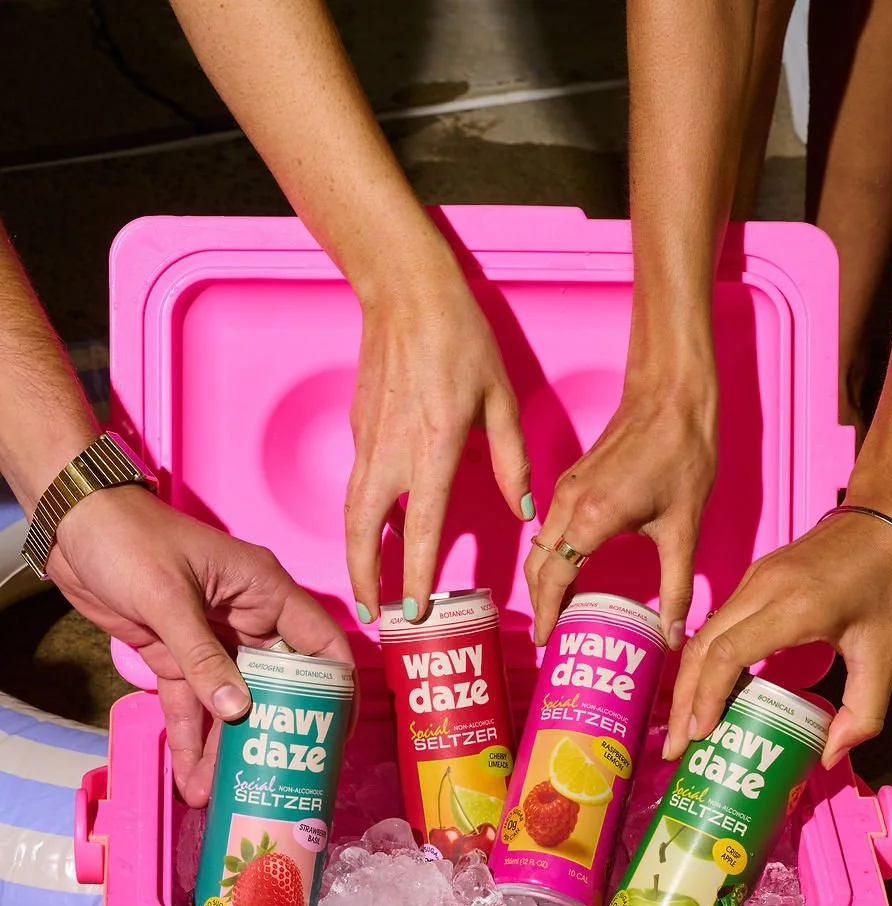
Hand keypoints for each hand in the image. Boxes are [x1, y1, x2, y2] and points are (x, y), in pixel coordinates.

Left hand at [48, 485, 353, 806]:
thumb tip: (236, 710)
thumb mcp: (168, 597)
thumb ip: (202, 656)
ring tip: (226, 793)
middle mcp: (248, 619)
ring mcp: (213, 641)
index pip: (319, 644)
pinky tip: (193, 777)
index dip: (335, 690)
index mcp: (264, 591)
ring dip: (227, 747)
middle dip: (276, 732)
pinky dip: (190, 739)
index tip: (334, 735)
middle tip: (280, 777)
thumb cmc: (129, 539)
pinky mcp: (178, 657)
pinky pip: (192, 704)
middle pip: (278, 684)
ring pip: (232, 703)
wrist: (72, 528)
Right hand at [345, 269, 530, 621]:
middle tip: (374, 614)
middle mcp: (391, 452)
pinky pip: (359, 481)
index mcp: (433, 450)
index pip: (419, 529)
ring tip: (371, 584)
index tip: (413, 609)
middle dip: (364, 577)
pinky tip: (384, 525)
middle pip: (362, 532)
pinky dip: (364, 514)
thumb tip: (525, 510)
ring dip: (358, 552)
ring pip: (353, 510)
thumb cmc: (460, 338)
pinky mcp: (359, 426)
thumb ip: (513, 461)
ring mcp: (368, 440)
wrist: (405, 291)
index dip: (415, 574)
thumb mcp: (502, 400)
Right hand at [525, 382, 716, 645]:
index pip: (552, 579)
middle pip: (537, 565)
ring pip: (539, 545)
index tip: (544, 641)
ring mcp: (565, 490)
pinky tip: (572, 572)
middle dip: (539, 603)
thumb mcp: (683, 527)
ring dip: (544, 579)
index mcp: (590, 518)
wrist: (670, 396)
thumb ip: (676, 586)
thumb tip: (674, 634)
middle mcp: (567, 504)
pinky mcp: (572, 481)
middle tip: (551, 636)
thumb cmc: (680, 453)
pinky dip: (552, 556)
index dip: (545, 613)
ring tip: (560, 611)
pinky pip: (549, 528)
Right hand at [665, 511, 891, 767]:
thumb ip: (864, 711)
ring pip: (703, 634)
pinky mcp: (755, 577)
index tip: (700, 734)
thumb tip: (832, 755)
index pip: (728, 654)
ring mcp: (754, 579)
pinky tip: (707, 689)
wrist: (891, 518)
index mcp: (795, 606)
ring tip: (686, 725)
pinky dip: (704, 660)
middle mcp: (763, 589)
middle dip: (684, 700)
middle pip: (702, 648)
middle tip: (677, 746)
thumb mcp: (887, 652)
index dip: (707, 697)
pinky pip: (716, 622)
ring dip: (689, 681)